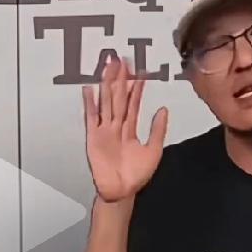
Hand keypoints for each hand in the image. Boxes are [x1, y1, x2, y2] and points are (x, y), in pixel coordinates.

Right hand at [83, 58, 168, 201]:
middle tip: (121, 60)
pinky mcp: (94, 137)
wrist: (121, 191)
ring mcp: (104, 130)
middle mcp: (116, 126)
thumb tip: (163, 110)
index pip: (133, 103)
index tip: (139, 71)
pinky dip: (90, 104)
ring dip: (107, 85)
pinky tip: (89, 90)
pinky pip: (91, 117)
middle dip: (120, 79)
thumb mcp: (154, 150)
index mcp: (130, 129)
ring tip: (108, 68)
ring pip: (106, 103)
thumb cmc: (136, 175)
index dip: (136, 87)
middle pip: (118, 98)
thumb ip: (157, 130)